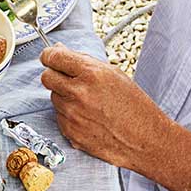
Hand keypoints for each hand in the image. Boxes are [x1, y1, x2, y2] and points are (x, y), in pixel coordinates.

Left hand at [40, 44, 171, 171]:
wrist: (144, 139)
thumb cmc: (133, 106)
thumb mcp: (114, 75)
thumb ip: (84, 62)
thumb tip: (59, 51)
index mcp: (91, 74)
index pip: (54, 58)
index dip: (49, 55)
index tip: (48, 56)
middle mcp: (78, 94)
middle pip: (47, 77)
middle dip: (54, 74)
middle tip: (66, 77)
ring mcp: (72, 114)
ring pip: (53, 97)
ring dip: (64, 96)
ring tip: (88, 102)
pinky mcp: (69, 132)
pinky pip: (59, 116)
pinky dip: (69, 114)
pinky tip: (88, 116)